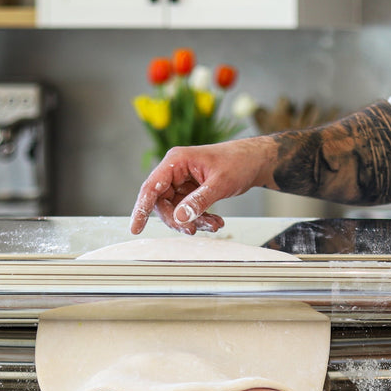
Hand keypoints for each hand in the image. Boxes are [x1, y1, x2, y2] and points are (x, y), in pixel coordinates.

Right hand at [130, 137, 275, 234]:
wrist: (255, 160)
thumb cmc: (238, 162)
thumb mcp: (219, 183)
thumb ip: (199, 201)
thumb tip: (179, 218)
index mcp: (176, 161)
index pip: (151, 187)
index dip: (141, 209)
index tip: (135, 228)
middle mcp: (176, 171)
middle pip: (162, 203)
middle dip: (178, 220)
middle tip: (194, 229)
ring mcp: (183, 181)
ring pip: (176, 210)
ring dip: (193, 221)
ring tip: (214, 225)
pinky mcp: (192, 190)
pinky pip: (188, 210)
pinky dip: (201, 219)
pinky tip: (216, 222)